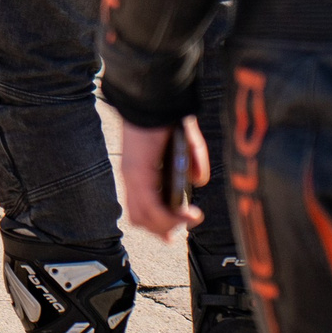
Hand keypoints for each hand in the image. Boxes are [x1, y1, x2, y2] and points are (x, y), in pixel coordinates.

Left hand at [119, 114, 208, 240]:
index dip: (157, 223)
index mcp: (142, 171)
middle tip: (179, 233)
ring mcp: (133, 178)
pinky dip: (169, 218)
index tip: (172, 234)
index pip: (142, 207)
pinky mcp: (138, 175)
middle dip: (162, 230)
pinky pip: (150, 208)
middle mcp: (133, 178)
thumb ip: (194, 161)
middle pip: (141, 218)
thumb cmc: (167, 116)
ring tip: (186, 221)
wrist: (154, 98)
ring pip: (144, 218)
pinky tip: (186, 216)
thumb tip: (198, 181)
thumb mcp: (186, 142)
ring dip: (167, 226)